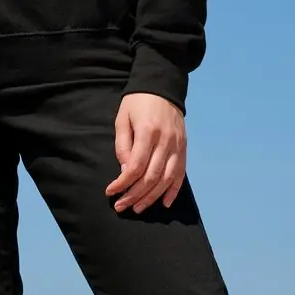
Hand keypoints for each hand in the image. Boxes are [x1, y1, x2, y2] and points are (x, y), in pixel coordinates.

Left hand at [106, 93, 186, 213]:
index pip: (135, 167)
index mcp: (147, 132)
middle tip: (121, 206)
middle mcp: (165, 141)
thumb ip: (123, 145)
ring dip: (151, 197)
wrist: (162, 86)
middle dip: (134, 195)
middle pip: (151, 177)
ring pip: (166, 180)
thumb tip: (125, 171)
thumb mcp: (123, 119)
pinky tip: (164, 203)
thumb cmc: (136, 102)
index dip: (122, 183)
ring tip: (138, 208)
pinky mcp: (184, 147)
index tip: (111, 192)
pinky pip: (181, 174)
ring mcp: (177, 145)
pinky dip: (173, 191)